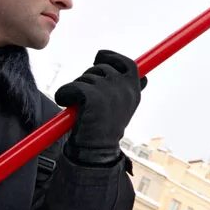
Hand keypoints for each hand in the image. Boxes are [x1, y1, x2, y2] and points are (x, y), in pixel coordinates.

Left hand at [55, 50, 145, 165]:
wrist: (97, 152)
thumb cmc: (107, 129)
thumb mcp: (125, 107)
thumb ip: (131, 90)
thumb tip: (144, 78)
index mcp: (134, 90)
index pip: (127, 63)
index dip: (111, 57)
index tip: (99, 58)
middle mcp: (124, 88)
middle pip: (100, 67)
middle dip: (88, 78)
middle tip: (86, 98)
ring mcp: (108, 91)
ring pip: (83, 78)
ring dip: (76, 89)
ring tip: (82, 109)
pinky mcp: (91, 95)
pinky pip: (71, 86)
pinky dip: (64, 95)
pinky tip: (69, 107)